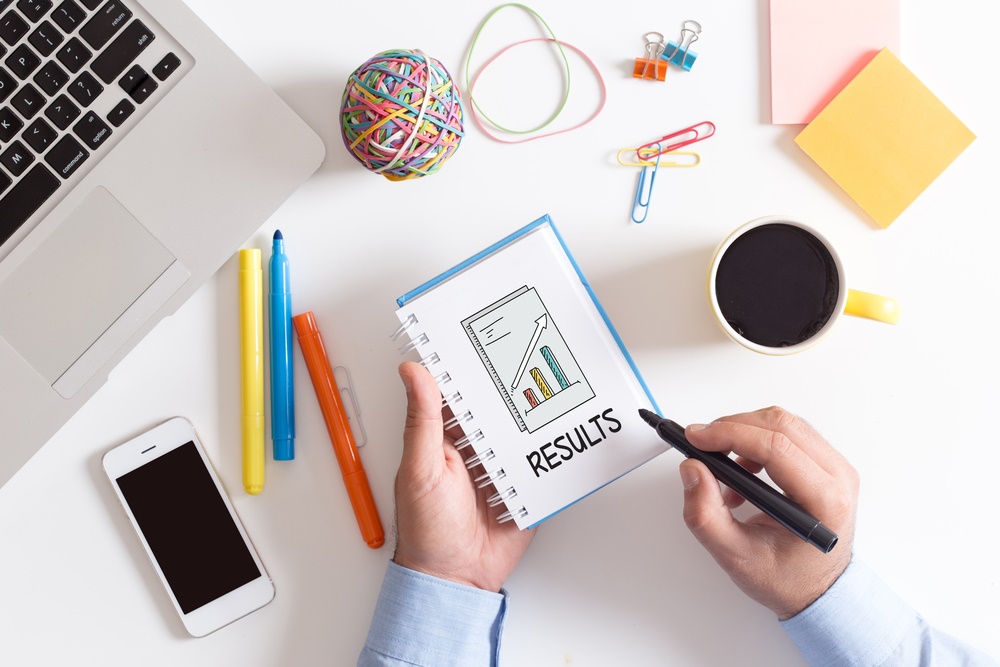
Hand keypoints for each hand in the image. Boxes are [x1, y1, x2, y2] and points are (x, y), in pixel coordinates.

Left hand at [392, 361, 535, 591]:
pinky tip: (565, 435)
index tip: (488, 341)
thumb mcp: (421, 468)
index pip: (460, 393)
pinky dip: (554, 454)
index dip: (472, 369)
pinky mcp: (524, 491)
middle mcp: (475, 450)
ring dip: (537, 420)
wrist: (455, 581)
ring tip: (556, 392)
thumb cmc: (426, 530)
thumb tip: (413, 372)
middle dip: (514, 392)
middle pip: (498, 411)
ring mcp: (501, 470)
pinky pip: (543, 466)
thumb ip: (422, 421)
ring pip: (523, 434)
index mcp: (445, 438)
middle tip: (534, 363)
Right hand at [679, 407, 857, 619]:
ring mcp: (836, 468)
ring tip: (723, 468)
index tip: (697, 437)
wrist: (818, 591)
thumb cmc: (788, 579)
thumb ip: (706, 515)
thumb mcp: (736, 556)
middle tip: (701, 443)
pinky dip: (757, 442)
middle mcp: (838, 478)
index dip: (730, 434)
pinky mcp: (826, 463)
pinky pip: (789, 433)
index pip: (776, 448)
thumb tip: (693, 470)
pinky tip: (743, 472)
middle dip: (732, 427)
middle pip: (781, 425)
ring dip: (744, 433)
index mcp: (824, 501)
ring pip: (784, 423)